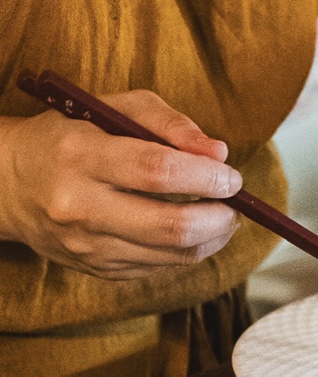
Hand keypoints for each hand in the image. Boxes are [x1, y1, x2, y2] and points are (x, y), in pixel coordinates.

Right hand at [0, 90, 242, 278]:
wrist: (9, 182)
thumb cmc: (74, 133)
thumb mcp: (116, 108)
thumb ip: (171, 123)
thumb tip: (218, 153)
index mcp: (81, 155)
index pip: (157, 172)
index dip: (205, 177)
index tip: (231, 176)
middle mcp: (79, 206)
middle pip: (169, 226)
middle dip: (219, 216)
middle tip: (236, 201)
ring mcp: (85, 245)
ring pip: (170, 255)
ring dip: (213, 237)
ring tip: (224, 215)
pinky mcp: (94, 269)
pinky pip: (158, 268)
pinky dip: (188, 250)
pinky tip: (196, 230)